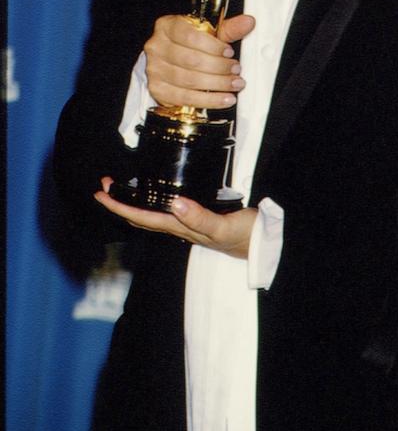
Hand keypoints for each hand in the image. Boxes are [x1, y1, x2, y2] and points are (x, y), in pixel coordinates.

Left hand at [94, 177, 257, 257]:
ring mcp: (188, 224)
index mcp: (181, 227)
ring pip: (152, 215)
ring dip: (134, 202)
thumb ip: (200, 217)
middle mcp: (180, 226)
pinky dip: (153, 202)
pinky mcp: (198, 218)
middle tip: (105, 186)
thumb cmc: (244, 235)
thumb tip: (175, 203)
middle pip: (141, 217)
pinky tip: (156, 193)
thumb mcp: (223, 226)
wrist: (263, 244)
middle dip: (120, 203)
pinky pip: (166, 211)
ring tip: (122, 187)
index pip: (142, 217)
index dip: (120, 207)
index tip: (101, 195)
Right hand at [145, 12, 254, 109]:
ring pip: (190, 80)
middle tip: (236, 70)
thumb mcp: (207, 33)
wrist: (170, 63)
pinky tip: (224, 98)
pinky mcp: (158, 90)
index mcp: (167, 26)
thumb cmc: (189, 45)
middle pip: (191, 60)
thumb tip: (248, 22)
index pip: (190, 36)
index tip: (229, 52)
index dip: (213, 46)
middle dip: (219, 67)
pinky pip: (186, 98)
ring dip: (217, 84)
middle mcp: (157, 47)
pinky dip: (209, 100)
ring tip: (234, 84)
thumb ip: (228, 29)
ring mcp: (155, 70)